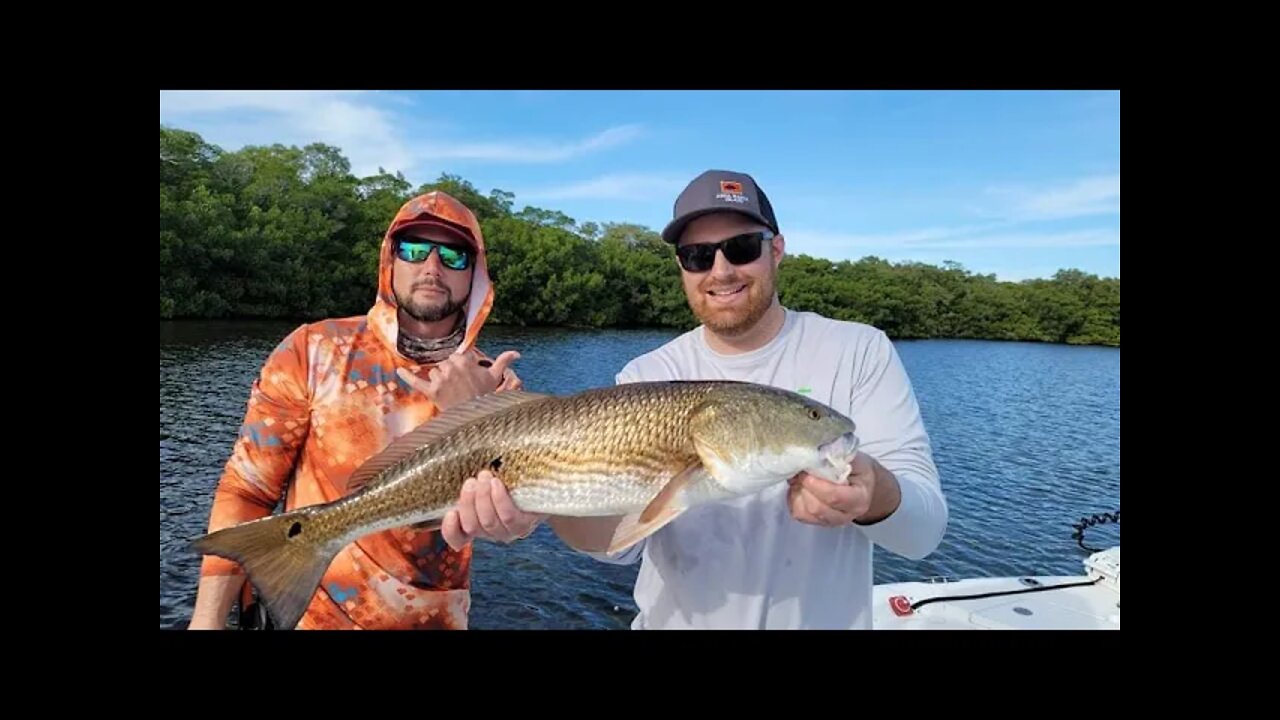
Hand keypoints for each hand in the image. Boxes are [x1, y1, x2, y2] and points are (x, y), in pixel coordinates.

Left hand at [397, 350, 520, 410]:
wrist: (476, 419)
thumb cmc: (485, 397)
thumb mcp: (496, 378)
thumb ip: (504, 361)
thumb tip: (517, 353)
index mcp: (465, 360)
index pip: (457, 356)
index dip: (461, 366)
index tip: (466, 377)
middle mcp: (452, 367)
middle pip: (444, 364)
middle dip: (450, 373)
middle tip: (460, 387)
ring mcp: (441, 379)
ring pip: (434, 372)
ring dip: (439, 380)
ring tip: (451, 392)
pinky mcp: (431, 391)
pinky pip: (416, 381)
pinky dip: (407, 376)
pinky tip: (399, 371)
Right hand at [441, 469, 546, 549]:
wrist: (544, 486)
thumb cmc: (510, 482)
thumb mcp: (487, 484)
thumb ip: (473, 485)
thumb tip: (456, 469)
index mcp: (477, 526)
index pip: (458, 539)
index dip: (450, 530)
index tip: (450, 513)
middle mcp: (491, 533)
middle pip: (472, 526)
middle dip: (468, 502)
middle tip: (471, 481)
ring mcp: (508, 532)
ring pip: (488, 522)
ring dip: (483, 498)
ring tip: (484, 477)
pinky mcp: (524, 526)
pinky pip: (508, 516)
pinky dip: (499, 499)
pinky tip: (496, 484)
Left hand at [787, 451, 899, 526]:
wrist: (862, 485)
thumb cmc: (858, 470)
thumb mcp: (855, 459)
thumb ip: (838, 457)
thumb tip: (815, 453)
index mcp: (859, 499)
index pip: (834, 497)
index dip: (816, 483)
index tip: (807, 468)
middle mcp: (845, 515)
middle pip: (817, 507)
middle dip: (804, 487)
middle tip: (801, 470)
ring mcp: (830, 521)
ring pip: (805, 513)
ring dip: (797, 492)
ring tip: (799, 477)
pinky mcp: (816, 522)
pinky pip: (798, 514)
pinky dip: (793, 499)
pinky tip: (798, 486)